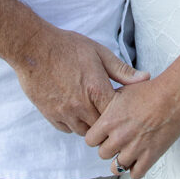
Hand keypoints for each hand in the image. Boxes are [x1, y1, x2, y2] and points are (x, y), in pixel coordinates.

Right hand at [12, 26, 148, 135]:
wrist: (33, 48)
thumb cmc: (67, 47)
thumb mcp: (98, 53)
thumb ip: (122, 71)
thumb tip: (146, 78)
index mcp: (96, 90)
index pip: (116, 115)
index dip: (121, 113)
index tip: (122, 108)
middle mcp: (81, 106)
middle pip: (102, 128)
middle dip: (107, 122)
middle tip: (108, 112)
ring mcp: (64, 112)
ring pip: (84, 132)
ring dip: (90, 124)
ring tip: (92, 110)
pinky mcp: (50, 114)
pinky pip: (67, 129)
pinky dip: (73, 123)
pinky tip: (75, 110)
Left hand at [84, 75, 179, 178]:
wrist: (173, 96)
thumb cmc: (150, 91)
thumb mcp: (122, 92)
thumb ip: (109, 106)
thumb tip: (102, 111)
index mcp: (109, 121)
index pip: (90, 140)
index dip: (97, 137)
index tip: (102, 136)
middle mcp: (119, 137)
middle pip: (103, 154)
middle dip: (109, 148)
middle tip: (117, 142)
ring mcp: (134, 149)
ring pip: (116, 167)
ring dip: (121, 160)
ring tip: (127, 153)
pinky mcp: (149, 157)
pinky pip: (136, 174)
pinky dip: (136, 169)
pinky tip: (138, 160)